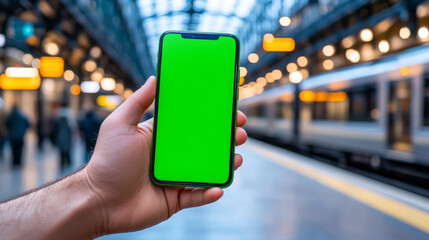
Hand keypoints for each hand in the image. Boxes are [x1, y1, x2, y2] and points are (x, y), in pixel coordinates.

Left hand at [83, 76, 246, 234]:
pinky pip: (197, 196)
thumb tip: (154, 78)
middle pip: (205, 146)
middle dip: (225, 139)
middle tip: (241, 133)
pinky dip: (210, 193)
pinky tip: (220, 187)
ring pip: (207, 170)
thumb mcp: (120, 125)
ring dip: (225, 164)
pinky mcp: (175, 200)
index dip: (211, 117)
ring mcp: (175, 178)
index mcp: (162, 138)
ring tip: (237, 158)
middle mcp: (171, 157)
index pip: (191, 124)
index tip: (228, 109)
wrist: (98, 200)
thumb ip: (137, 102)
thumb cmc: (106, 161)